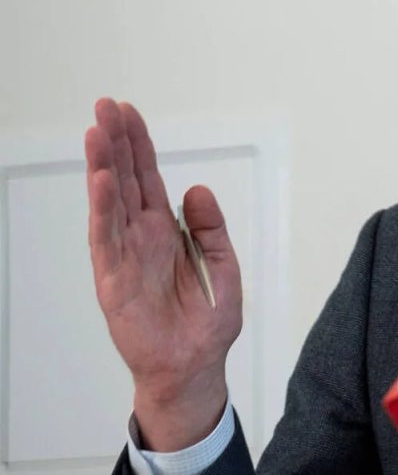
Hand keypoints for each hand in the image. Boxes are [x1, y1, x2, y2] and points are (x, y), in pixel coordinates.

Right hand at [85, 98, 242, 449]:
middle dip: (115, 143)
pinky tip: (101, 183)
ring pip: (110, 203)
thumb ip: (212, 227)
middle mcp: (140, 237)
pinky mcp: (114, 281)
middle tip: (105, 106)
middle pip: (124, 180)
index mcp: (166, 230)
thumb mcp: (223, 266)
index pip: (148, 178)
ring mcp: (124, 257)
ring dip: (102, 168)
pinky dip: (103, 210)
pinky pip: (106, 240)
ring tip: (97, 133)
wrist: (194, 368)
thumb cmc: (205, 323)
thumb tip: (197, 188)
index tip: (127, 112)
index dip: (138, 145)